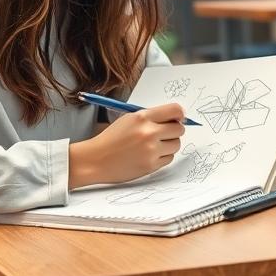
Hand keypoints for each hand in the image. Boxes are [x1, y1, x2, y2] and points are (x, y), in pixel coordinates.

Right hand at [69, 103, 185, 188]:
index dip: (179, 114)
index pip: (175, 110)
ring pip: (176, 144)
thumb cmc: (111, 139)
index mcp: (142, 117)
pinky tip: (150, 154)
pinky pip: (169, 158)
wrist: (95, 160)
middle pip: (179, 129)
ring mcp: (151, 150)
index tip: (178, 118)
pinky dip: (163, 156)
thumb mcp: (128, 119)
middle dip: (174, 130)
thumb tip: (176, 117)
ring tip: (155, 145)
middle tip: (165, 133)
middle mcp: (149, 133)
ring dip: (169, 144)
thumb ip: (151, 117)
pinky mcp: (151, 165)